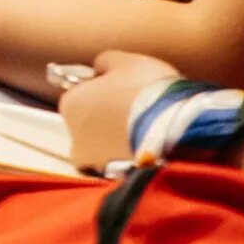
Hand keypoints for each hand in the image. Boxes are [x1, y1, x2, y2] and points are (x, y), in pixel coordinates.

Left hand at [59, 48, 182, 169]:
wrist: (173, 132)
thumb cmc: (146, 90)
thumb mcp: (126, 61)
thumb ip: (105, 62)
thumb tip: (99, 69)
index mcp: (71, 104)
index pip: (80, 95)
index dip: (102, 91)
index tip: (124, 91)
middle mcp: (74, 138)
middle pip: (90, 125)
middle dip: (108, 120)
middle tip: (138, 112)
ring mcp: (93, 164)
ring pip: (104, 150)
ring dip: (118, 143)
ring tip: (147, 134)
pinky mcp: (113, 182)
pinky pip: (119, 168)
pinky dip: (129, 161)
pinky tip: (150, 152)